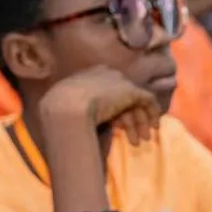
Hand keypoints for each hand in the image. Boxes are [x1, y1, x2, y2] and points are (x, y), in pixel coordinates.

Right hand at [38, 65, 161, 144]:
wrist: (65, 107)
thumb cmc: (57, 110)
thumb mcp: (61, 105)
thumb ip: (74, 106)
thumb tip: (76, 121)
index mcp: (87, 75)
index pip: (107, 87)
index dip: (114, 105)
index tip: (116, 121)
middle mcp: (105, 73)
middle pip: (123, 93)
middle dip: (129, 114)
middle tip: (134, 132)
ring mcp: (118, 80)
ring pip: (136, 99)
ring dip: (140, 120)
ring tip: (143, 138)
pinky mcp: (130, 91)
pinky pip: (148, 99)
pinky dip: (153, 112)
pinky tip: (155, 126)